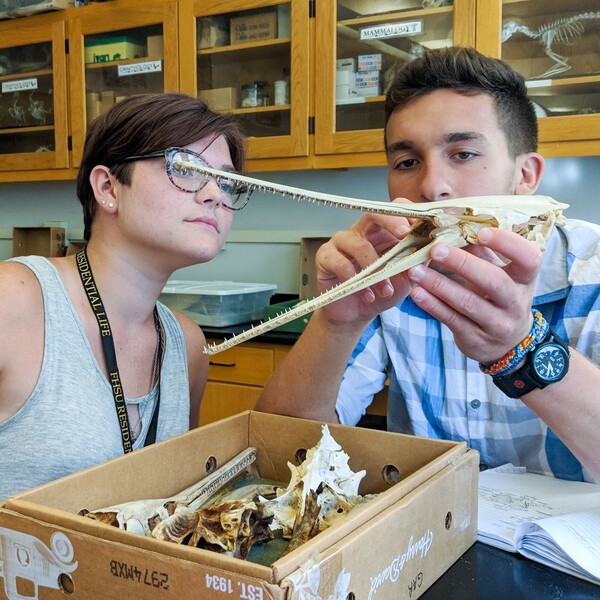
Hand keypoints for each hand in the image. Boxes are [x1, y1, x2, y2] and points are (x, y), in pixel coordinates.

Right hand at [315, 209, 414, 325]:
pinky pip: (340, 263)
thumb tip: (437, 245)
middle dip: (391, 222)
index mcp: (383, 232)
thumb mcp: (408, 276)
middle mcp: (361, 232)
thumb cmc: (381, 292)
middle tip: (404, 235)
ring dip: (375, 269)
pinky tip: (367, 295)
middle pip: (374, 213)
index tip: (424, 227)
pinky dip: (357, 281)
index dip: (409, 214)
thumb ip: (420, 259)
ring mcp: (341, 242)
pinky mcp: (325, 257)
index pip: (395, 209)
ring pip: (358, 244)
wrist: (358, 315)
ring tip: (385, 290)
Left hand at [407, 227, 542, 363]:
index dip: (507, 244)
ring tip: (415, 270)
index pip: (528, 258)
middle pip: (494, 281)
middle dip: (463, 263)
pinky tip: (417, 292)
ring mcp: (497, 323)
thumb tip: (452, 221)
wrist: (506, 343)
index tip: (481, 231)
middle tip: (435, 248)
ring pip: (468, 303)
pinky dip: (433, 305)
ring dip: (439, 284)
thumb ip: (481, 250)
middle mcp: (515, 302)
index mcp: (525, 279)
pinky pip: (452, 319)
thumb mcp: (499, 273)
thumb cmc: (498, 296)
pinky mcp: (475, 338)